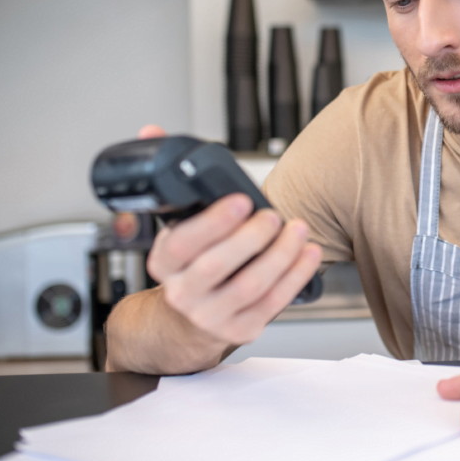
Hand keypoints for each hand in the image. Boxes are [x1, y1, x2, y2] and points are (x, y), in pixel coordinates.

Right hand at [137, 124, 321, 346]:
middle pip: (216, 266)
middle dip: (251, 237)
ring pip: (249, 287)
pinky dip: (295, 276)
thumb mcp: (176, 224)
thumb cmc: (192, 263)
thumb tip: (152, 132)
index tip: (242, 200)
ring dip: (280, 255)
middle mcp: (183, 292)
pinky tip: (307, 253)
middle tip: (273, 215)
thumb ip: (170, 179)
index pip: (182, 243)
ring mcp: (212, 315)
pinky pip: (272, 304)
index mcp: (164, 263)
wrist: (187, 320)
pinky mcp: (241, 328)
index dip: (214, 222)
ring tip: (297, 229)